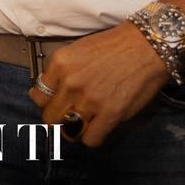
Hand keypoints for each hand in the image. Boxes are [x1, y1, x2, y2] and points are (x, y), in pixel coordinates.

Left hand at [29, 22, 169, 146]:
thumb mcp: (77, 50)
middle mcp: (71, 82)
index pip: (39, 96)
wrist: (145, 45)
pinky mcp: (110, 113)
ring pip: (69, 132)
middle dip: (58, 119)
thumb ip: (61, 73)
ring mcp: (90, 100)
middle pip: (50, 117)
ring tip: (84, 123)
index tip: (54, 103)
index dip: (46, 102)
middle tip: (69, 116)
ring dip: (75, 130)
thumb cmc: (114, 46)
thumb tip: (46, 94)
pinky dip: (93, 136)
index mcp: (60, 63)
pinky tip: (99, 126)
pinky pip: (91, 139)